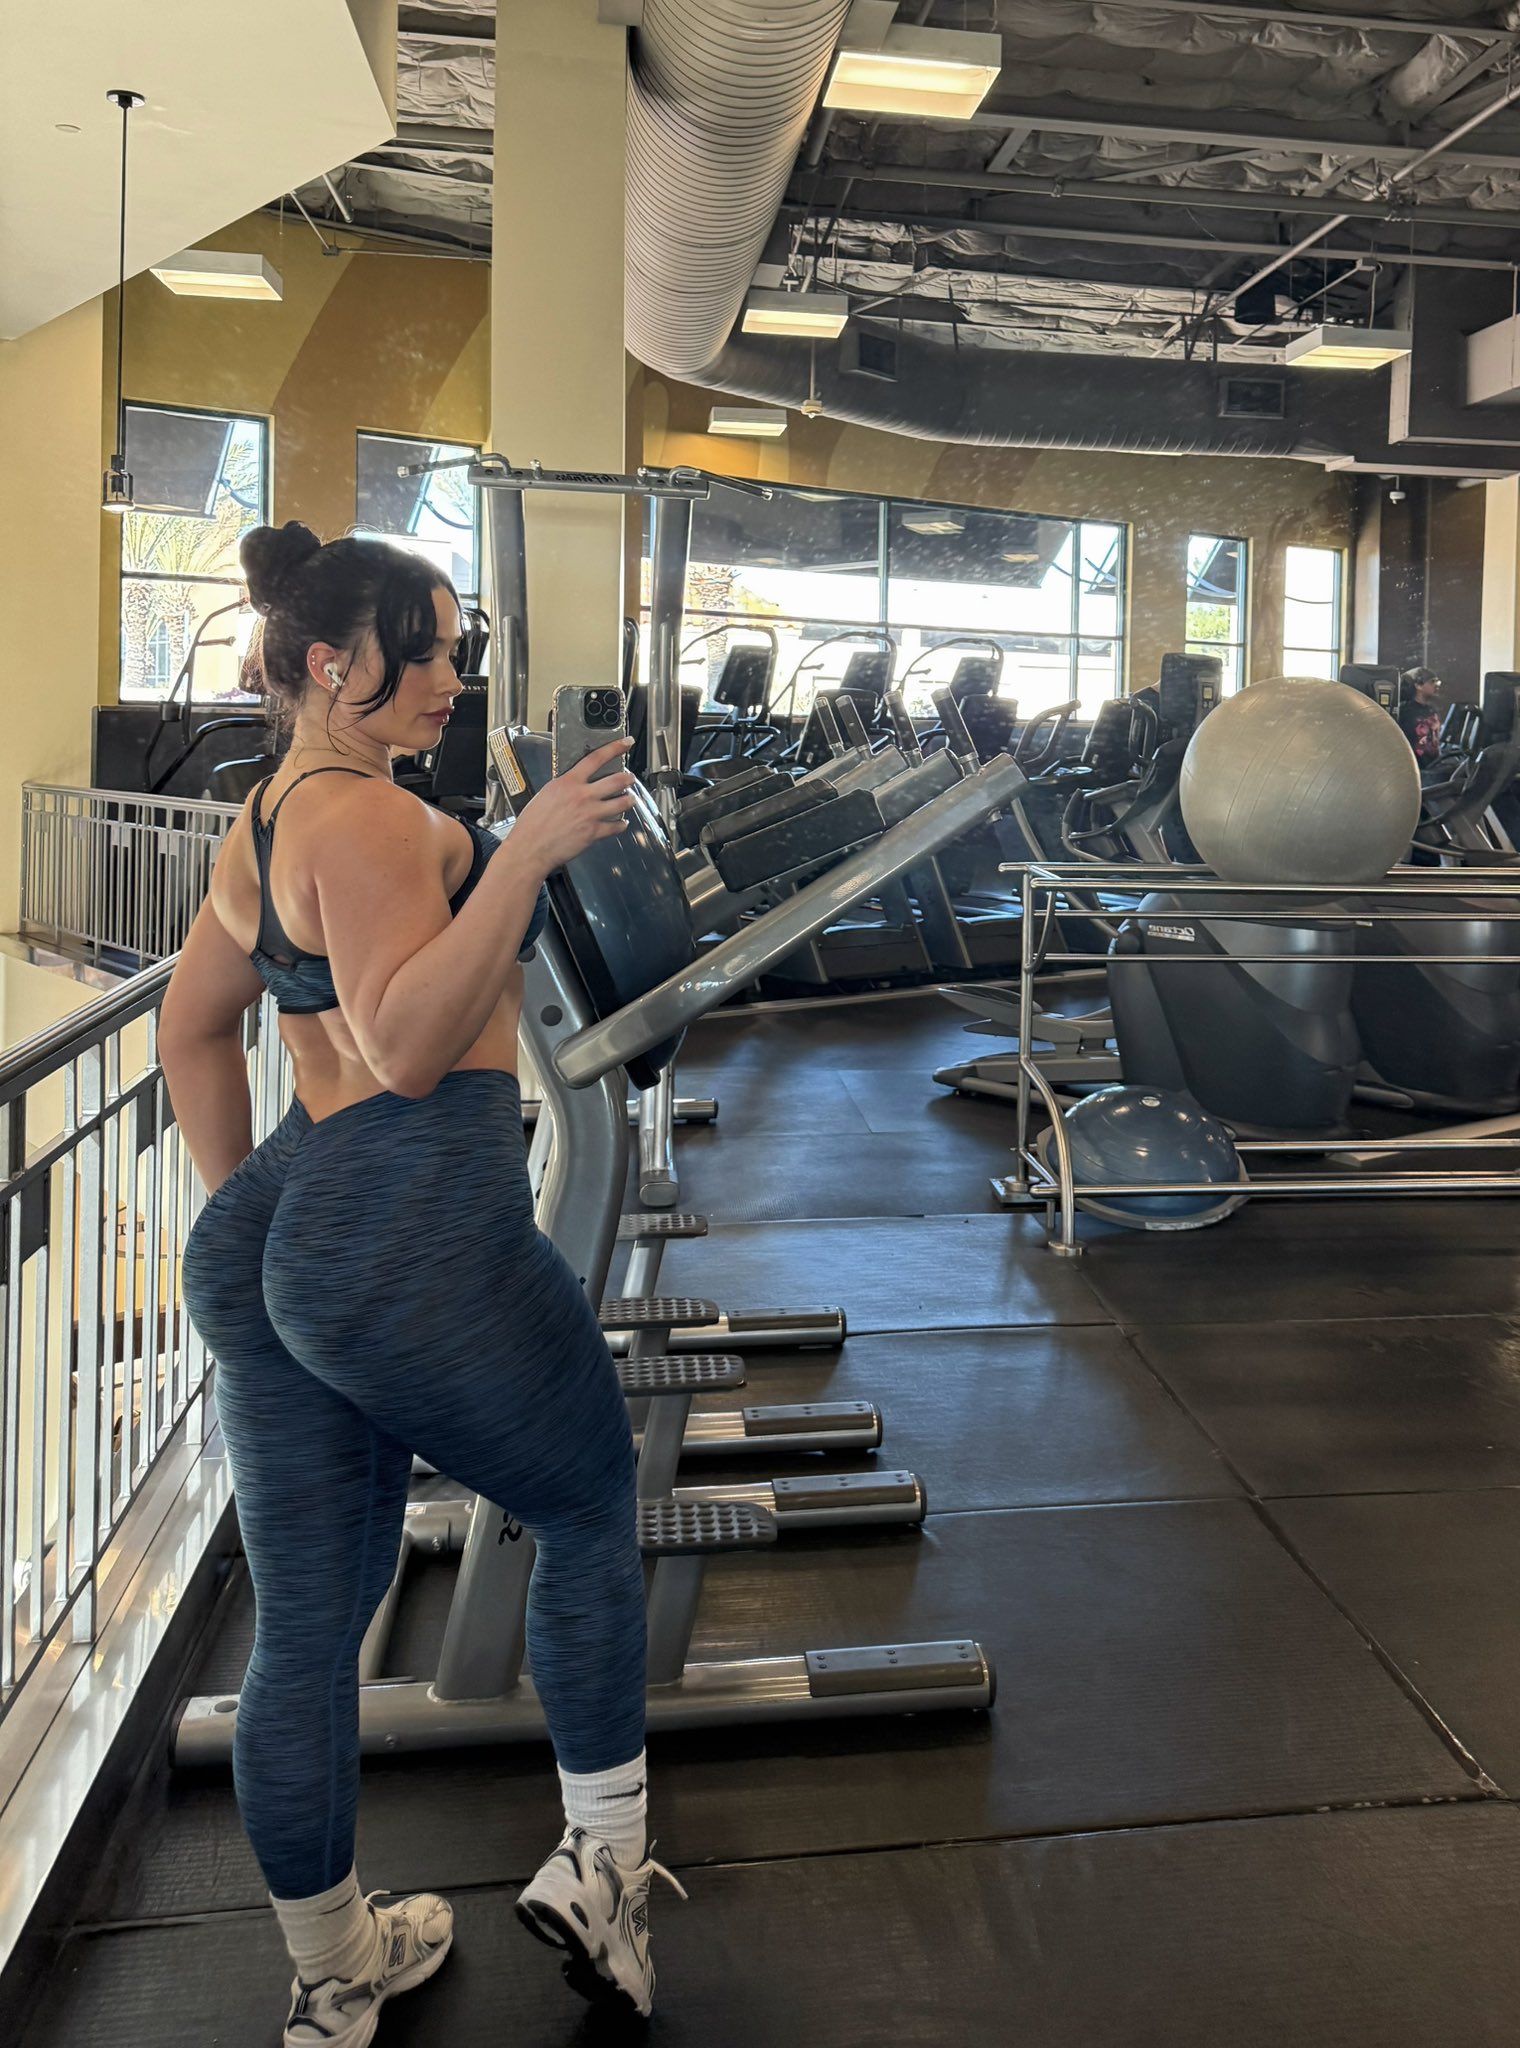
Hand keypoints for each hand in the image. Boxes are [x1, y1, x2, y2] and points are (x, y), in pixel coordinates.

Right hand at [510, 740, 637, 872]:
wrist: (531, 846)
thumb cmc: (533, 823)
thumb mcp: (547, 793)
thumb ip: (565, 785)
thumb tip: (576, 782)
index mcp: (569, 782)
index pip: (596, 758)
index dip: (615, 748)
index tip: (626, 743)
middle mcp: (582, 796)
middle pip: (616, 780)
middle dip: (628, 778)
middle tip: (630, 778)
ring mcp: (590, 814)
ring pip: (622, 803)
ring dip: (630, 800)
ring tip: (630, 799)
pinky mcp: (594, 832)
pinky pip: (616, 826)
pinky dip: (621, 824)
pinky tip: (621, 823)